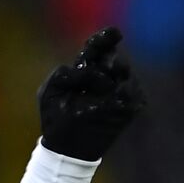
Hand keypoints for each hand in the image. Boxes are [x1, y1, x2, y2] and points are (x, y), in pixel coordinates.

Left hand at [37, 26, 145, 161]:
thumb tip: (85, 70)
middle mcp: (104, 78)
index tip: (115, 33)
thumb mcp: (51, 91)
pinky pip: (132, 95)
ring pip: (124, 75)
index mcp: (85, 70)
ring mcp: (117, 93)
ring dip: (115, 77)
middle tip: (107, 65)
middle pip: (114, 59)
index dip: (106, 39)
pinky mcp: (127, 110)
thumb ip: (63, 74)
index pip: (98, 49)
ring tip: (104, 87)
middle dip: (110, 61)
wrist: (66, 149)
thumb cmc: (55, 118)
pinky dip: (125, 93)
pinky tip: (115, 97)